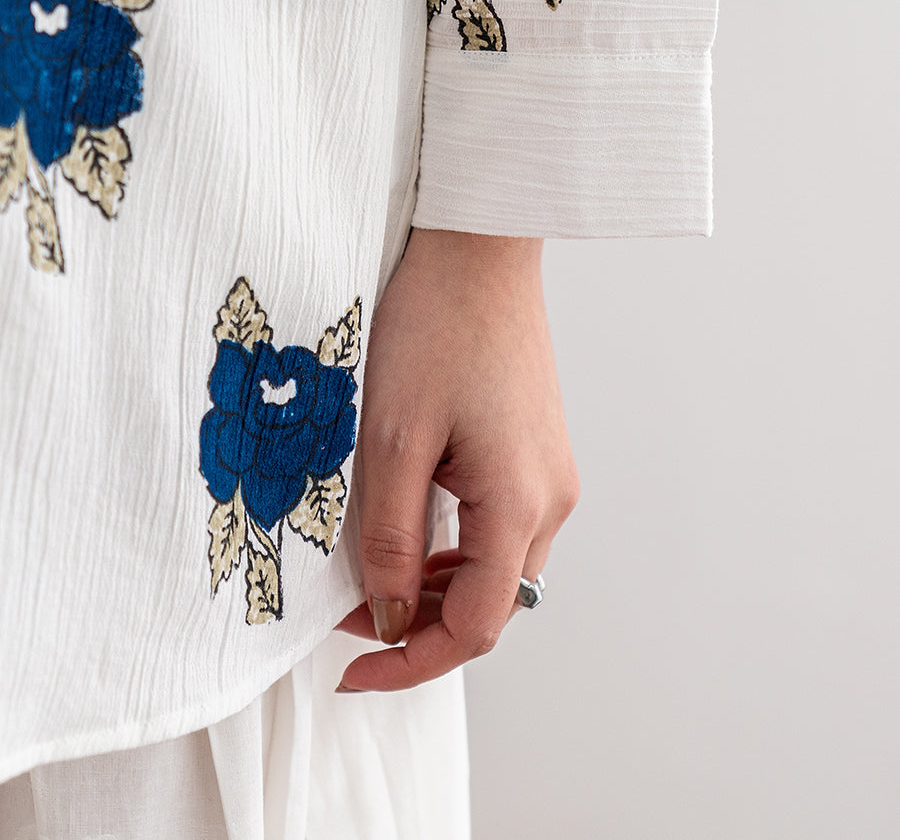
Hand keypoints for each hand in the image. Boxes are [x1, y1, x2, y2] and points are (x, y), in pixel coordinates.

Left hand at [334, 226, 579, 690]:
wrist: (480, 248)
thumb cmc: (438, 325)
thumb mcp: (393, 438)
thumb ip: (387, 536)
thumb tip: (384, 613)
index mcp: (521, 502)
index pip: (474, 626)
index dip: (410, 662)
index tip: (351, 670)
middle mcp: (551, 499)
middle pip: (489, 604)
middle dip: (417, 624)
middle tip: (345, 616)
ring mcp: (549, 474)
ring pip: (493, 567)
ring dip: (433, 586)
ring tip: (367, 575)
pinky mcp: (536, 451)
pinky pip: (497, 526)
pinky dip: (451, 547)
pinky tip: (406, 529)